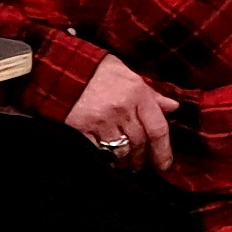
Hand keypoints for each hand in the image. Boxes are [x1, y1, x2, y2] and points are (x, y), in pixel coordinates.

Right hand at [62, 58, 175, 172]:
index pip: (158, 128)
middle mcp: (122, 109)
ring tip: (125, 164)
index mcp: (137, 93)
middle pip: (140, 143)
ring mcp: (101, 120)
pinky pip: (99, 151)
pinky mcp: (81, 129)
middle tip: (141, 165)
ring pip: (121, 150)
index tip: (164, 165)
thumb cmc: (95, 69)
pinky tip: (106, 160)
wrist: (59, 67)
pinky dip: (104, 158)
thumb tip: (172, 107)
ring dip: (125, 161)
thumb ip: (150, 93)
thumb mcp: (127, 74)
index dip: (163, 151)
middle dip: (142, 158)